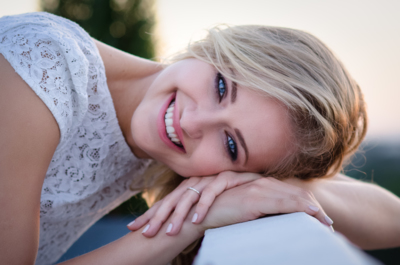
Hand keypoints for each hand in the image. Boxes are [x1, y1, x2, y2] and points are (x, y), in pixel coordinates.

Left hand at [127, 171, 260, 236]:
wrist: (260, 185)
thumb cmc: (233, 199)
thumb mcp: (209, 209)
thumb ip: (193, 215)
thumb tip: (177, 230)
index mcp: (190, 187)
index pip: (166, 201)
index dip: (151, 213)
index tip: (134, 227)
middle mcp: (197, 181)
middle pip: (173, 199)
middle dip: (159, 216)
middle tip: (147, 233)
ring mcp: (210, 178)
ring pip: (189, 196)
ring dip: (180, 214)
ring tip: (170, 231)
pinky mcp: (226, 178)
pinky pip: (211, 193)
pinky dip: (203, 207)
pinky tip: (196, 221)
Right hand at [199, 177, 332, 230]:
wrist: (200, 214)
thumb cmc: (221, 213)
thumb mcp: (244, 210)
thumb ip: (260, 209)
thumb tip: (276, 220)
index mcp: (260, 184)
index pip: (291, 192)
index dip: (307, 204)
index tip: (319, 218)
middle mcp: (261, 183)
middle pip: (296, 193)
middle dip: (314, 208)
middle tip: (328, 223)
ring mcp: (258, 189)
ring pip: (293, 197)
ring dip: (312, 210)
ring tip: (325, 223)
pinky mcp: (254, 198)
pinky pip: (283, 203)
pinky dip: (300, 209)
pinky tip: (312, 214)